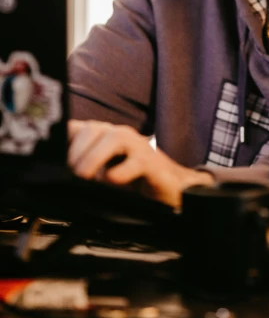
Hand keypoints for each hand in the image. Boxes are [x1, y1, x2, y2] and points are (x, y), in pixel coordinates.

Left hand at [68, 120, 213, 207]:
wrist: (169, 189)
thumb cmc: (131, 181)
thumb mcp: (100, 176)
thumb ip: (80, 170)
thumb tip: (54, 176)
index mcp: (102, 136)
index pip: (75, 128)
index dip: (61, 141)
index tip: (52, 163)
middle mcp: (119, 136)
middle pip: (92, 129)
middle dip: (76, 152)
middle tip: (70, 174)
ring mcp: (137, 146)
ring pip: (114, 138)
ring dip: (94, 158)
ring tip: (85, 176)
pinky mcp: (152, 162)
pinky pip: (136, 161)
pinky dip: (121, 172)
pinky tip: (114, 182)